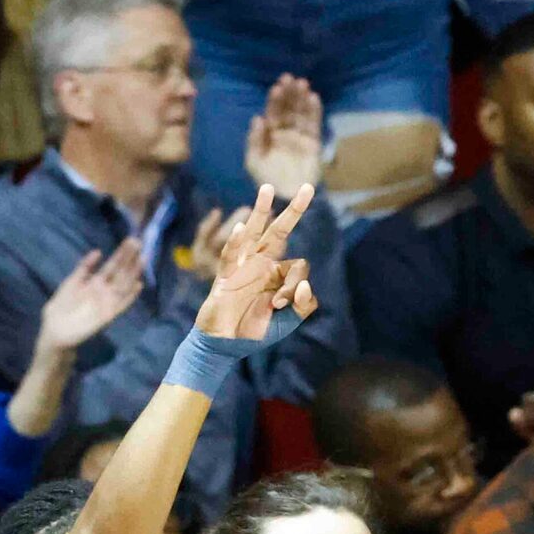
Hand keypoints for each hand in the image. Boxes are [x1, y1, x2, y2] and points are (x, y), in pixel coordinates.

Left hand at [36, 241, 141, 353]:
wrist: (56, 330)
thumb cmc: (61, 308)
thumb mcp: (71, 282)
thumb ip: (83, 268)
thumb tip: (98, 251)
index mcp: (95, 282)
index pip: (112, 265)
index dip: (122, 254)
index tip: (131, 241)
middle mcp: (104, 291)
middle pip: (120, 273)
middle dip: (129, 259)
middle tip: (139, 243)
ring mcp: (107, 303)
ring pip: (124, 286)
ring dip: (133, 273)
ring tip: (142, 259)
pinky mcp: (108, 316)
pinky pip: (122, 305)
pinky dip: (130, 296)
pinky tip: (138, 285)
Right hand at [195, 182, 318, 342]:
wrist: (225, 345)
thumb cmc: (254, 331)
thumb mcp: (287, 322)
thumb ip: (303, 305)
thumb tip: (306, 285)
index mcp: (276, 274)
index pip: (296, 266)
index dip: (295, 284)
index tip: (282, 303)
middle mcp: (261, 264)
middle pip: (278, 232)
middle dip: (293, 212)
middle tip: (308, 188)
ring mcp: (242, 267)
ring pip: (253, 234)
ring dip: (260, 212)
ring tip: (267, 189)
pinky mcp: (225, 278)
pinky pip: (230, 257)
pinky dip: (236, 244)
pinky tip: (243, 228)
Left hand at [244, 73, 324, 194]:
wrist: (285, 198)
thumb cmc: (266, 181)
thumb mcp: (254, 161)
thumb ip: (254, 140)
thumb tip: (258, 118)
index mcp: (270, 133)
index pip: (274, 111)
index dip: (276, 99)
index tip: (278, 86)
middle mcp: (286, 132)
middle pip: (289, 108)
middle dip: (290, 93)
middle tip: (291, 79)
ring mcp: (300, 137)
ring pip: (302, 113)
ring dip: (303, 98)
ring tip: (303, 84)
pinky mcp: (313, 145)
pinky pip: (314, 125)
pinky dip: (314, 112)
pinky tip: (314, 98)